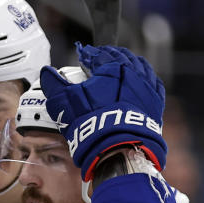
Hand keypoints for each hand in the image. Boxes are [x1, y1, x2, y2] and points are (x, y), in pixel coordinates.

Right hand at [40, 43, 165, 180]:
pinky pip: (154, 84)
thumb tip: (47, 73)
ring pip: (141, 67)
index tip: (84, 55)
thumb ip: (54, 84)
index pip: (99, 54)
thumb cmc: (92, 123)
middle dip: (110, 56)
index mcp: (112, 68)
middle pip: (122, 57)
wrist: (119, 148)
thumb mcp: (65, 102)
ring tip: (122, 67)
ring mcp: (147, 87)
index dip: (90, 54)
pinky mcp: (156, 103)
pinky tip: (141, 81)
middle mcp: (133, 73)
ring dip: (130, 65)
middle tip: (101, 58)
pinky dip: (146, 78)